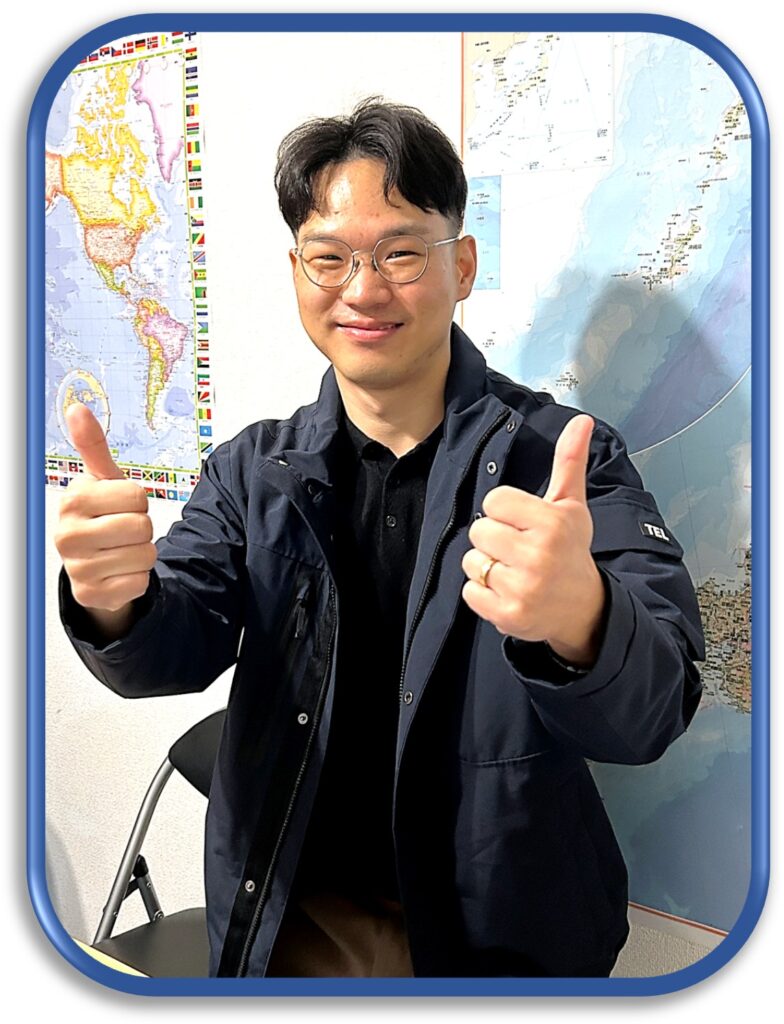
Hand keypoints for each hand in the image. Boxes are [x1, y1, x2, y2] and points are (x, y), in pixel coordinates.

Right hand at [54, 404, 155, 619]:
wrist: (94, 563)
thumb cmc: (102, 514)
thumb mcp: (102, 480)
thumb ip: (93, 446)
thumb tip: (77, 409)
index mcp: (73, 500)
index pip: (137, 496)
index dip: (138, 502)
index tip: (120, 506)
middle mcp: (67, 534)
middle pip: (142, 527)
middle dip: (143, 529)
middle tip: (124, 531)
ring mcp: (77, 568)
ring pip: (144, 556)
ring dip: (142, 554)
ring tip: (122, 550)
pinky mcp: (92, 595)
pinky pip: (140, 582)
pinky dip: (139, 578)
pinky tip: (120, 571)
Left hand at [461, 414, 605, 667]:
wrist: (582, 608)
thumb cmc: (570, 548)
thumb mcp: (571, 506)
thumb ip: (569, 462)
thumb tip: (582, 419)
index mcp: (551, 523)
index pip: (493, 500)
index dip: (505, 511)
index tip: (524, 524)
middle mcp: (538, 555)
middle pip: (478, 530)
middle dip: (493, 538)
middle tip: (518, 550)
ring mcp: (523, 588)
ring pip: (471, 561)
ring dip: (486, 566)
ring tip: (513, 571)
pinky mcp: (508, 615)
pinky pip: (470, 591)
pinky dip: (482, 593)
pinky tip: (507, 591)